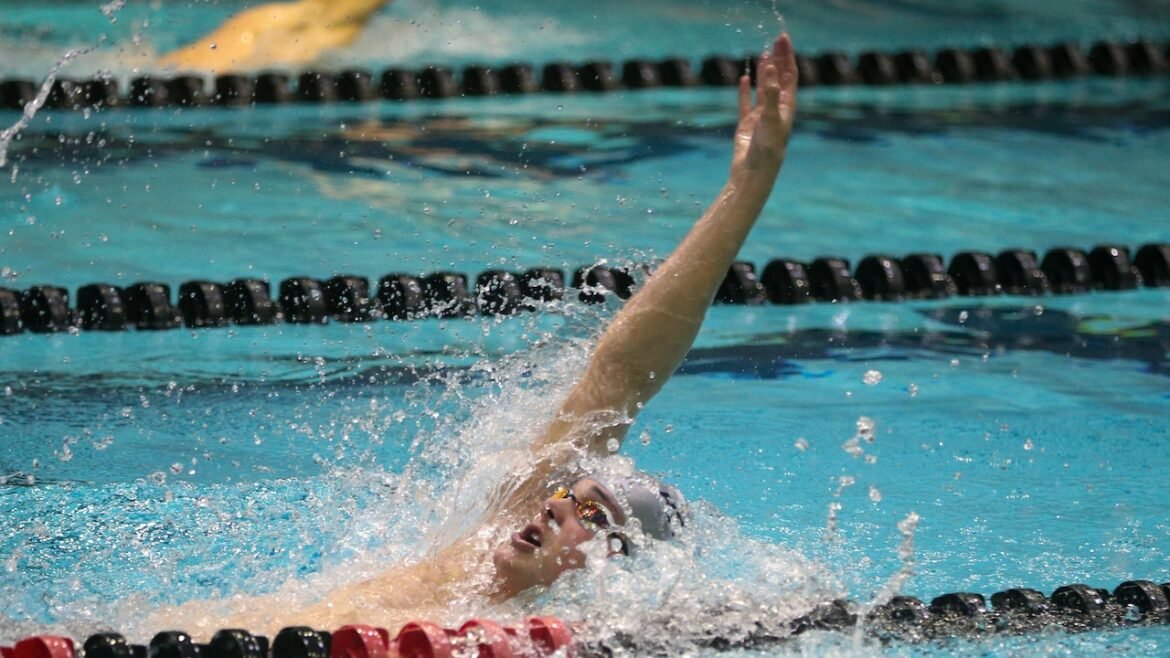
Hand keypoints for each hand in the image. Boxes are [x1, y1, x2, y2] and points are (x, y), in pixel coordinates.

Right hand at [731, 34, 798, 177]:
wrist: (753, 173)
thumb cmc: (768, 149)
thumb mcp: (772, 119)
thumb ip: (771, 93)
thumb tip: (771, 67)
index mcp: (787, 107)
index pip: (790, 75)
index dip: (787, 56)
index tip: (783, 39)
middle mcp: (776, 109)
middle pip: (779, 78)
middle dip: (778, 59)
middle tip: (776, 39)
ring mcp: (761, 116)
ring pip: (764, 88)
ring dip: (764, 72)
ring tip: (763, 54)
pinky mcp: (747, 124)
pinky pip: (746, 102)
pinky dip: (745, 90)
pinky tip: (745, 79)